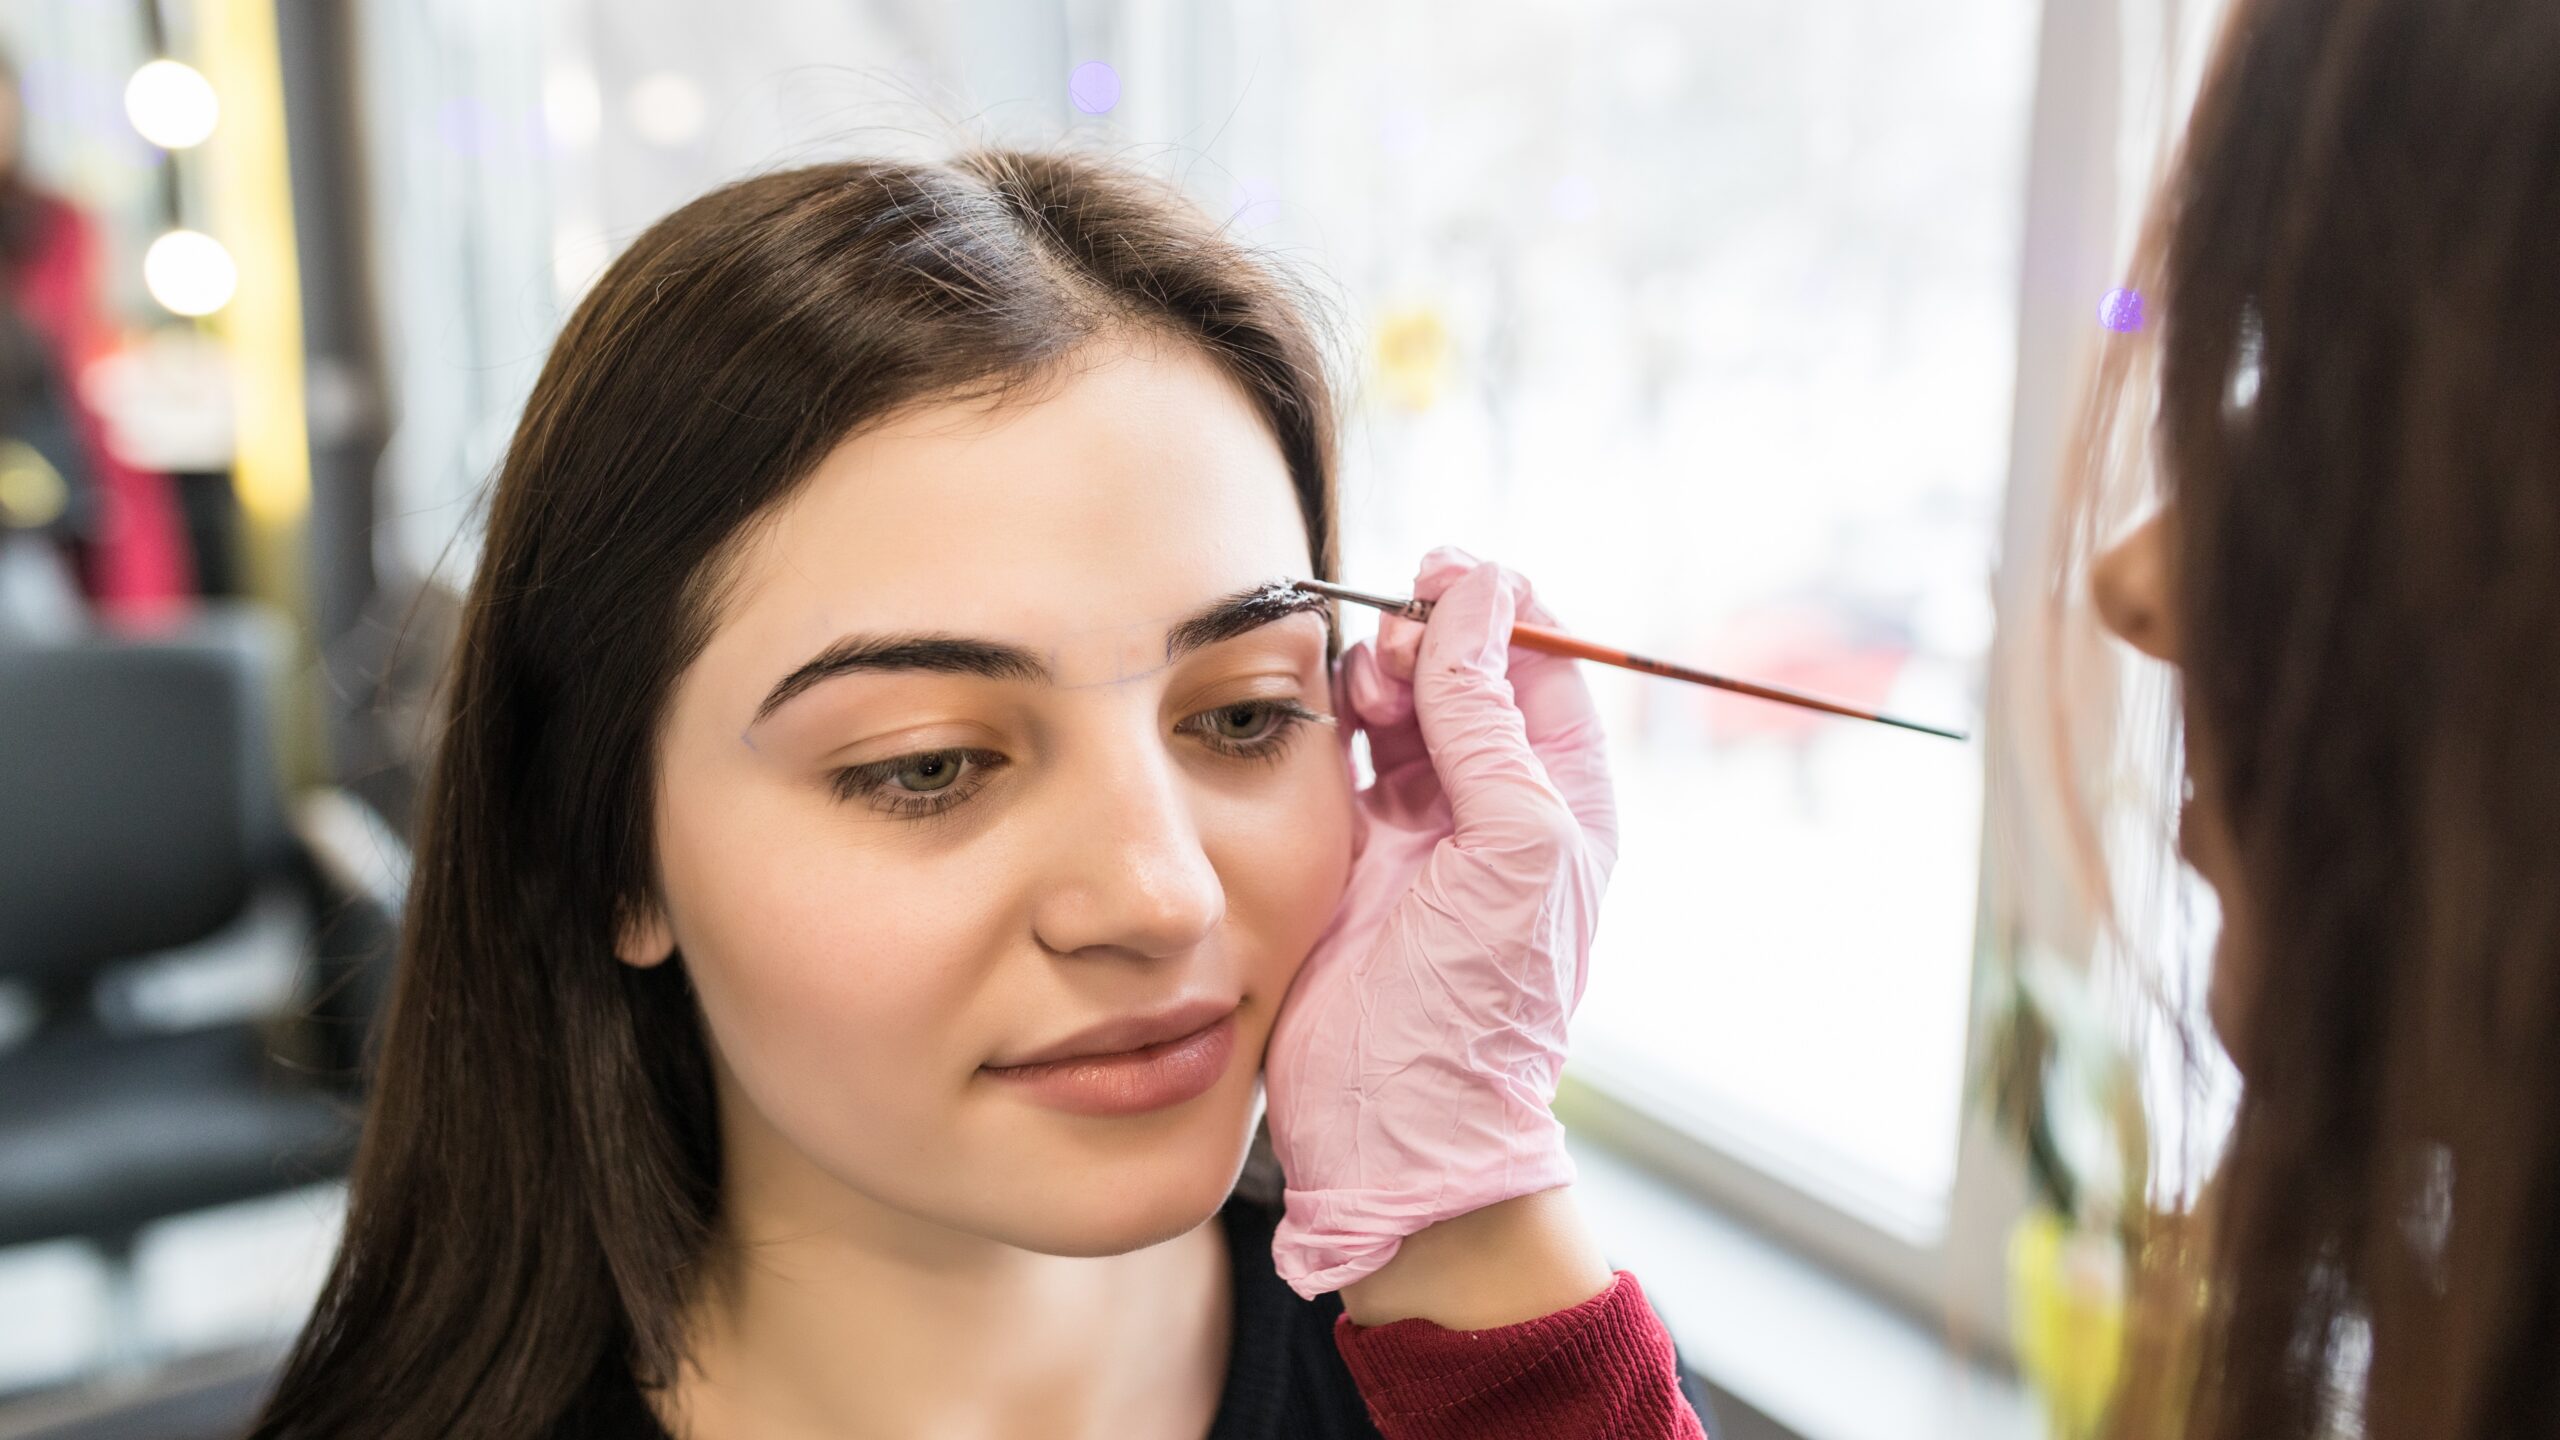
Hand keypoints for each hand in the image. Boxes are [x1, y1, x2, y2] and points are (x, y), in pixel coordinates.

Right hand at [1262, 546, 1619, 1298]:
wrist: (1395, 1124)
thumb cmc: (1479, 1004)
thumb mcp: (1511, 845)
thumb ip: (1487, 718)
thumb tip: (1476, 597)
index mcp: (1563, 798)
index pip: (1540, 661)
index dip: (1496, 606)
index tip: (1444, 575)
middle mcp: (1495, 804)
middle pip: (1463, 669)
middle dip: (1428, 636)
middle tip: (1393, 652)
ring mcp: (1419, 828)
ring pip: (1398, 701)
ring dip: (1379, 673)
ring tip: (1364, 692)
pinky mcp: (1348, 852)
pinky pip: (1341, 754)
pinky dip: (1332, 720)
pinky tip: (1326, 716)